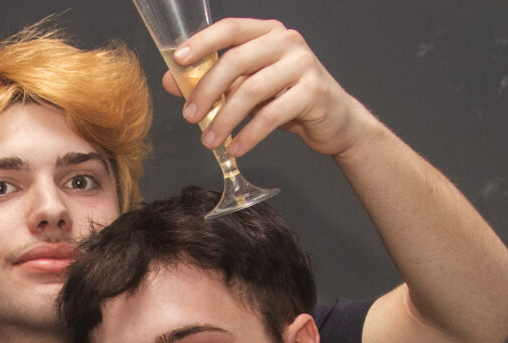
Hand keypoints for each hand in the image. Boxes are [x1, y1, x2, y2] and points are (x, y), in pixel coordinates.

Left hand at [167, 17, 371, 159]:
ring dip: (225, 119)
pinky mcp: (312, 91)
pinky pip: (271, 115)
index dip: (203, 42)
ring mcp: (302, 64)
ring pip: (251, 90)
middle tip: (189, 116)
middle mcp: (286, 42)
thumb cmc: (288, 100)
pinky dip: (249, 135)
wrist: (334, 120)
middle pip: (236, 60)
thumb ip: (216, 83)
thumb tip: (173, 83)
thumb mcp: (248, 87)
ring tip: (209, 141)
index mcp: (268, 32)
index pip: (230, 28)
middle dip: (207, 91)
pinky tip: (236, 148)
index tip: (178, 61)